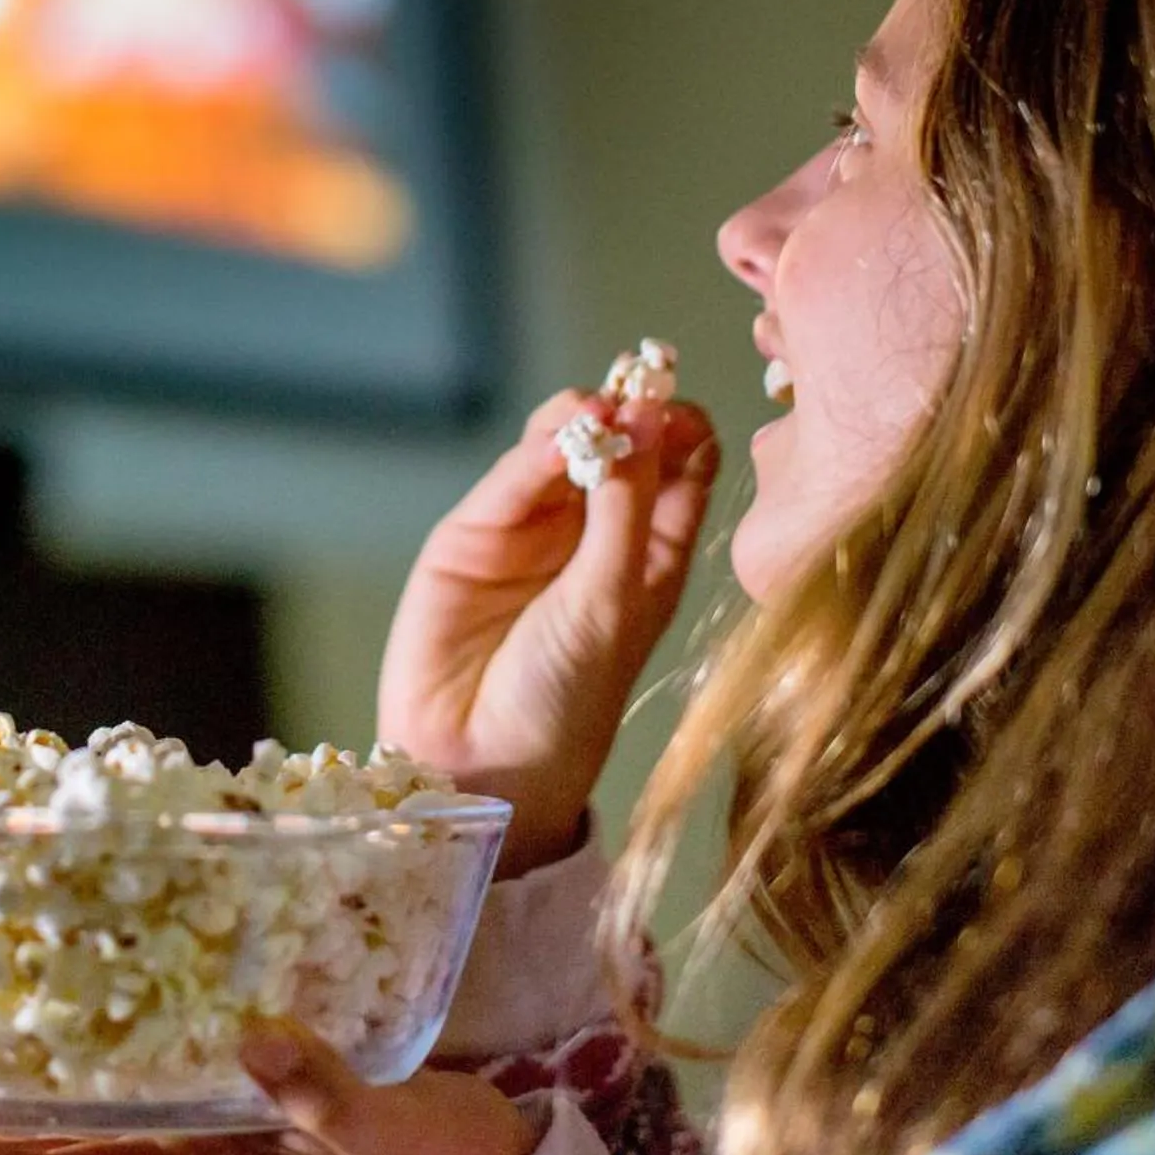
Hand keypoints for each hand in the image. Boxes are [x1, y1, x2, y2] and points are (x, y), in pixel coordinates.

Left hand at [0, 1019, 535, 1154]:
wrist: (512, 1148)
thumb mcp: (398, 1136)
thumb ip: (325, 1096)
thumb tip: (250, 1041)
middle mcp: (186, 1152)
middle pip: (41, 1152)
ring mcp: (202, 1130)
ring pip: (68, 1126)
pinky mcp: (233, 1095)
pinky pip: (130, 1087)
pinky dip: (62, 1067)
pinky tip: (19, 1031)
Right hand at [379, 386, 717, 876]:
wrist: (478, 763)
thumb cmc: (567, 699)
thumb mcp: (616, 598)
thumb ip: (628, 505)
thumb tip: (644, 414)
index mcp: (654, 554)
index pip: (681, 465)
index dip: (682, 427)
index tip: (678, 408)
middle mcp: (594, 534)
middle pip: (620, 442)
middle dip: (629, 410)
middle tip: (635, 391)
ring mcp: (531, 529)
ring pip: (561, 445)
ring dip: (580, 418)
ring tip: (594, 412)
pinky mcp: (472, 532)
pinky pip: (509, 476)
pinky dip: (535, 448)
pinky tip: (560, 434)